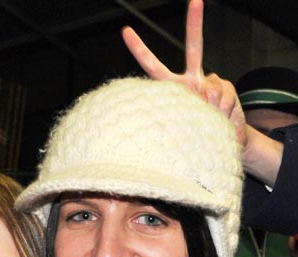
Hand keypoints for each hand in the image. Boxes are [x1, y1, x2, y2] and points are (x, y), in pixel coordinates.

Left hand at [120, 0, 246, 145]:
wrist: (222, 140)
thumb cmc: (193, 134)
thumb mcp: (183, 123)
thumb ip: (189, 104)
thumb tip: (207, 91)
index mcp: (170, 87)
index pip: (151, 65)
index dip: (139, 49)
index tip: (125, 30)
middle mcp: (189, 80)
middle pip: (195, 47)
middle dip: (195, 22)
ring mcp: (209, 82)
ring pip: (212, 85)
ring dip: (211, 109)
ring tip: (207, 120)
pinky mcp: (226, 87)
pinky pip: (223, 95)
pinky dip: (223, 110)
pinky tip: (221, 116)